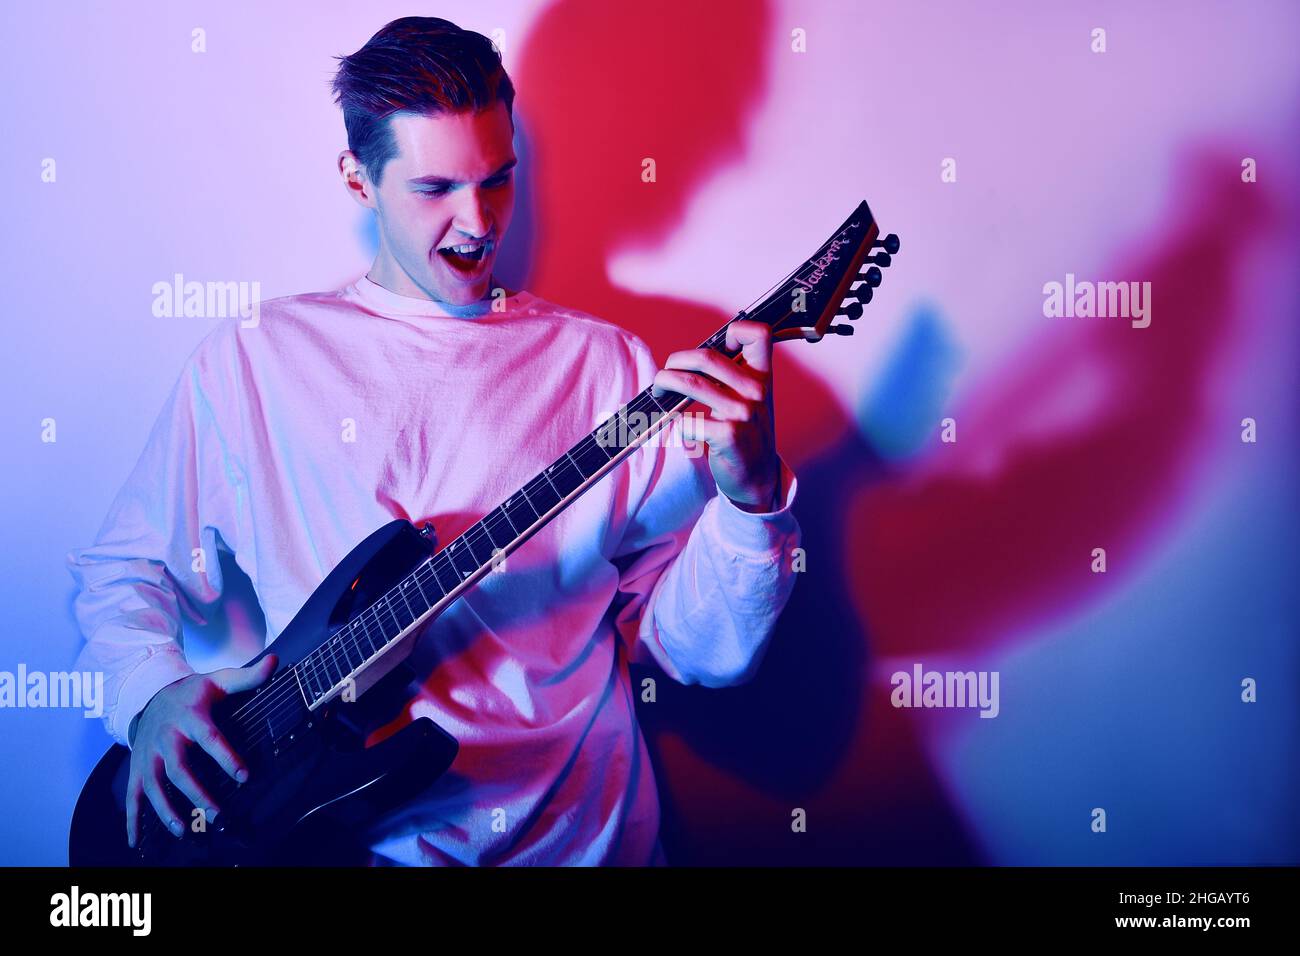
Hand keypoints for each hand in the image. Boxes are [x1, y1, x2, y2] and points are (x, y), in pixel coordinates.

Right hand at [125, 655, 276, 847]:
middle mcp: (166, 738)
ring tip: (184, 830)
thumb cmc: (194, 693)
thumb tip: (276, 662)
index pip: (210, 739)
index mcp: (190, 718)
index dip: (227, 758)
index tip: (245, 776)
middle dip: (197, 793)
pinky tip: (137, 842)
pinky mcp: (136, 769)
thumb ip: (248, 676)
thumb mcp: (219, 680)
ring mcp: (148, 756)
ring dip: (166, 810)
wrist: (150, 695)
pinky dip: (133, 820)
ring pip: (153, 786)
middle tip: (218, 815)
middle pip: (179, 769)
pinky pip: (131, 797)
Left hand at [650, 319, 780, 511]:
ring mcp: (744, 413)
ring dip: (665, 385)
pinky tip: (678, 427)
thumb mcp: (750, 399)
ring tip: (659, 393)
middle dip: (675, 362)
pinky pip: (689, 421)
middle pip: (706, 357)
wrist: (757, 478)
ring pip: (691, 384)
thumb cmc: (746, 434)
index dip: (735, 331)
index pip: (759, 334)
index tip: (717, 348)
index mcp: (763, 376)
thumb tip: (690, 359)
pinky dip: (676, 423)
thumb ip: (733, 376)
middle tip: (666, 376)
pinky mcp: (730, 436)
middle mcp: (757, 391)